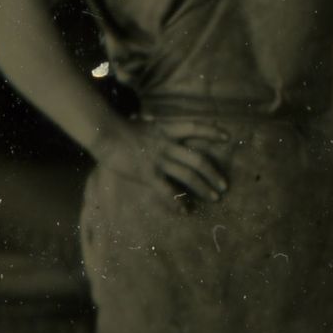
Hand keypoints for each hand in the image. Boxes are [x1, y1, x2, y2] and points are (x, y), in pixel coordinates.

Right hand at [93, 116, 232, 207]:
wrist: (104, 132)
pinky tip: (185, 210)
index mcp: (167, 129)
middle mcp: (168, 144)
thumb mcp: (143, 124)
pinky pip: (167, 190)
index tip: (228, 137)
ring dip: (204, 188)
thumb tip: (151, 122)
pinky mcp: (148, 173)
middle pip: (198, 159)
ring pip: (188, 175)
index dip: (212, 132)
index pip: (195, 127)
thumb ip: (153, 128)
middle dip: (213, 173)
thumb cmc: (120, 128)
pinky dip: (177, 201)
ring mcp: (159, 159)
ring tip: (214, 197)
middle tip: (225, 185)